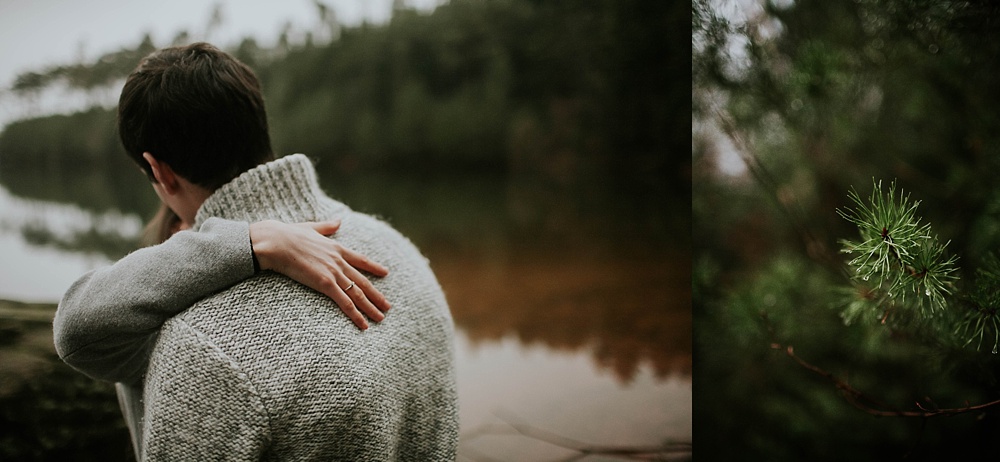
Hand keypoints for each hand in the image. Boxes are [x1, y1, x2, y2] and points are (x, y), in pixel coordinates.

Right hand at [249, 219, 390, 329]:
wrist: (276, 242)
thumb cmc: (288, 234)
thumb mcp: (312, 227)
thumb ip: (327, 227)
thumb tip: (338, 220)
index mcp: (336, 248)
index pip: (361, 260)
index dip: (374, 267)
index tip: (386, 273)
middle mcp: (339, 261)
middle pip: (363, 281)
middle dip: (377, 295)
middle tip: (388, 306)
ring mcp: (333, 273)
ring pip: (358, 294)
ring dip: (370, 308)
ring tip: (380, 318)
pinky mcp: (325, 283)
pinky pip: (345, 302)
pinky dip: (356, 314)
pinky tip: (364, 324)